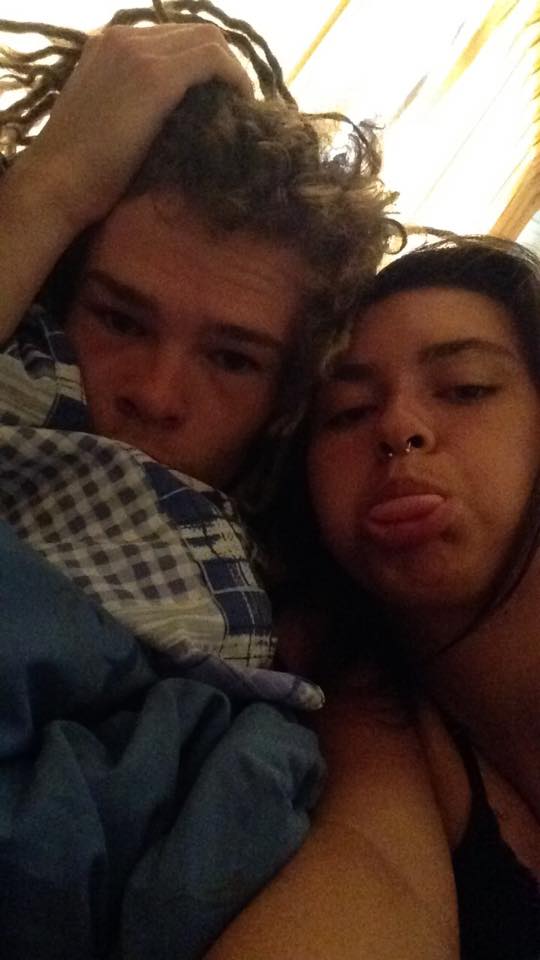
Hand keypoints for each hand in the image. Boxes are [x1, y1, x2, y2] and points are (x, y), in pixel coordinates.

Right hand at [19, 23, 252, 231]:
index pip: (171, 37)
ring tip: (240, 105)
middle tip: (235, 100)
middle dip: (222, 63)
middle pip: (194, 32)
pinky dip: (234, 78)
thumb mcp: (108, 116)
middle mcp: (123, 36)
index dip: (202, 63)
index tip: (218, 95)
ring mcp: (138, 52)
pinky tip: (241, 104)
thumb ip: (135, 98)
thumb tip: (179, 109)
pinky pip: (213, 60)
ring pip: (208, 39)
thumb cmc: (81, 167)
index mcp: (108, 42)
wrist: (57, 182)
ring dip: (231, 71)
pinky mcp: (155, 77)